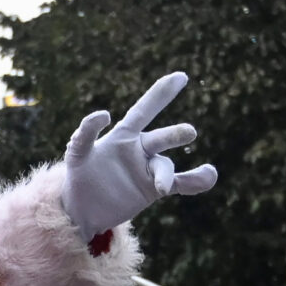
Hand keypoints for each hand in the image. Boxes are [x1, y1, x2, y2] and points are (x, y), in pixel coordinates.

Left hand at [61, 73, 217, 237]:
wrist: (82, 209)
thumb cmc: (79, 175)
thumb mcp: (76, 153)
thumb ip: (85, 134)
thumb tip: (105, 114)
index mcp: (123, 135)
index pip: (144, 110)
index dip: (161, 93)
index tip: (181, 76)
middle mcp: (141, 148)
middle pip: (161, 138)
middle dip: (174, 134)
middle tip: (189, 132)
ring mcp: (149, 169)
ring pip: (165, 167)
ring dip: (166, 175)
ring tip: (162, 187)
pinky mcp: (154, 189)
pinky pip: (180, 183)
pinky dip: (196, 180)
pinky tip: (209, 176)